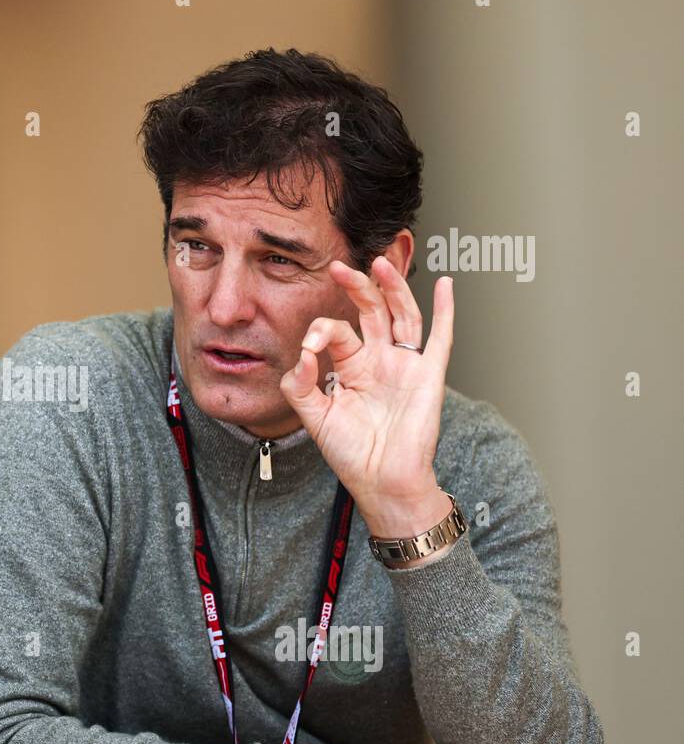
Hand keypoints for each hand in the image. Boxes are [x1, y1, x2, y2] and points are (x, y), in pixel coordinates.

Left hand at [279, 258, 454, 538]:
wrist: (381, 481)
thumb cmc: (351, 453)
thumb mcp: (312, 417)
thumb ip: (298, 384)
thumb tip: (303, 352)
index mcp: (351, 367)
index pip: (337, 331)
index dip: (321, 331)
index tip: (309, 346)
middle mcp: (379, 360)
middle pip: (370, 311)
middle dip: (357, 287)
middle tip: (339, 266)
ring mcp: (405, 365)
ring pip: (402, 315)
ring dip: (393, 287)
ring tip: (381, 262)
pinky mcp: (429, 376)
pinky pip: (440, 338)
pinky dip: (445, 311)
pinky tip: (445, 285)